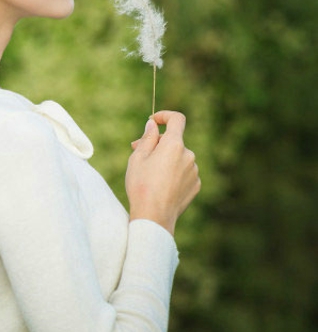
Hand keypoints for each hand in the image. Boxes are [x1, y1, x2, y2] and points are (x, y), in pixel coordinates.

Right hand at [125, 110, 200, 235]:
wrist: (154, 216)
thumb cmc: (141, 184)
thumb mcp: (138, 157)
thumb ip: (148, 138)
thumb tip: (153, 124)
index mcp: (174, 145)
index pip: (177, 120)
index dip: (165, 116)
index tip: (153, 121)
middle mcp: (188, 155)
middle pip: (174, 141)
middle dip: (157, 143)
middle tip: (137, 150)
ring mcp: (194, 171)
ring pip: (178, 157)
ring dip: (165, 159)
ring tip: (148, 172)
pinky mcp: (196, 185)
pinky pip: (184, 171)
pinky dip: (173, 172)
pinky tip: (160, 184)